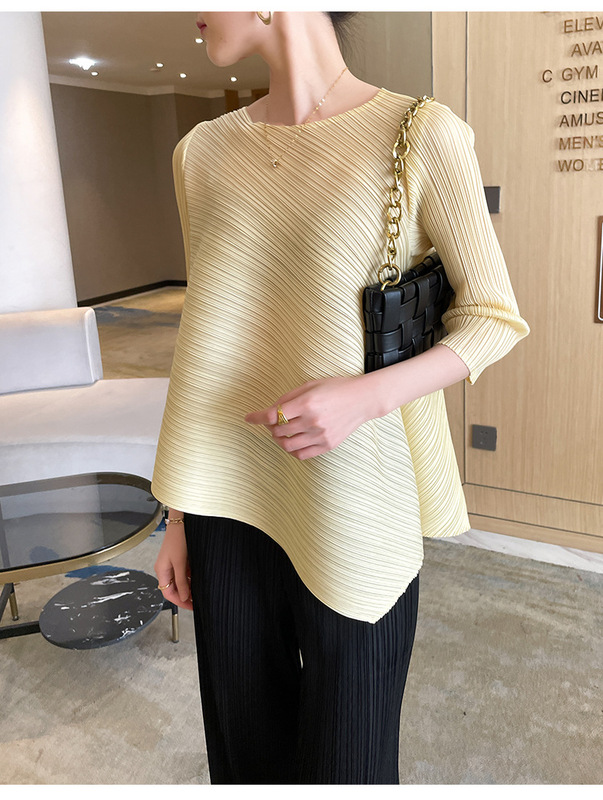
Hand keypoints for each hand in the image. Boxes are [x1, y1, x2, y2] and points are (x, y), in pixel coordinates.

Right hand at [154, 519, 192, 609]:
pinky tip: (198, 578)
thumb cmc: (178, 537)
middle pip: (174, 588)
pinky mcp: (179, 558)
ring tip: (200, 591)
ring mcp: (172, 563)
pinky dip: (190, 577)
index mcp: (161, 570)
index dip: (180, 601)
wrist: (182, 521)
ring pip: (180, 581)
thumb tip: (183, 596)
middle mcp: (165, 568)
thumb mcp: (180, 562)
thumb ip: (182, 581)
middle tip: (197, 601)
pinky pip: (184, 572)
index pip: (168, 593)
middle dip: (185, 595)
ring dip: (189, 586)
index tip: (191, 606)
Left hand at [244, 375, 372, 459]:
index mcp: (307, 403)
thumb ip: (289, 397)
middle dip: (269, 426)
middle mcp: (313, 421)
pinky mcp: (327, 445)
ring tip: (280, 433)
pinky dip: (291, 450)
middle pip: (278, 430)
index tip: (249, 418)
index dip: (257, 417)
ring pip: (287, 445)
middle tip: (271, 421)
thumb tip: (270, 409)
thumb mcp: (310, 385)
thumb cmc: (336, 388)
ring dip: (278, 439)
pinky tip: (292, 441)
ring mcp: (321, 435)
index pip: (273, 414)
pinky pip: (301, 455)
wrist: (362, 400)